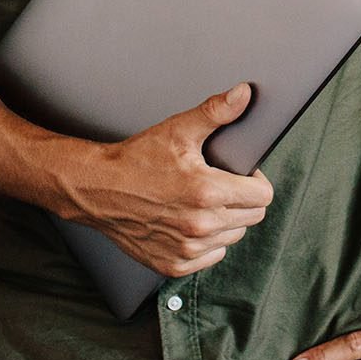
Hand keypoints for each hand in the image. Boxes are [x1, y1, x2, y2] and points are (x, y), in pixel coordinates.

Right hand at [53, 84, 275, 277]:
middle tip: (219, 185)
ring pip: (232, 237)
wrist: (97, 188)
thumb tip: (243, 94)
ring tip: (201, 203)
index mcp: (207, 192)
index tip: (240, 174)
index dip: (255, 181)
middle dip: (242, 199)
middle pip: (252, 218)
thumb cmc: (136, 159)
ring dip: (225, 221)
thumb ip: (216, 112)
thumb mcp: (178, 130)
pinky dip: (206, 242)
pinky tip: (188, 222)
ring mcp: (187, 249)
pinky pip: (210, 256)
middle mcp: (200, 225)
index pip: (263, 197)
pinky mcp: (173, 265)